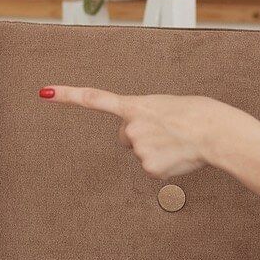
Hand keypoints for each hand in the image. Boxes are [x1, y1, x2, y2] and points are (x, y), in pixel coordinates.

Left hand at [40, 85, 251, 178]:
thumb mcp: (164, 107)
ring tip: (177, 142)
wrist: (215, 131)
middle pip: (126, 137)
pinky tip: (179, 155)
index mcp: (135, 106)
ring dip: (156, 149)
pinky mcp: (149, 167)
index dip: (68, 95)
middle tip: (167, 131)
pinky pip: (152, 168)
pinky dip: (165, 164)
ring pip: (140, 153)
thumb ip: (144, 118)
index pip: (95, 99)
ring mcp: (138, 149)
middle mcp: (130, 127)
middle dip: (142, 136)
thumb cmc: (196, 115)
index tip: (44, 92)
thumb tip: (136, 142)